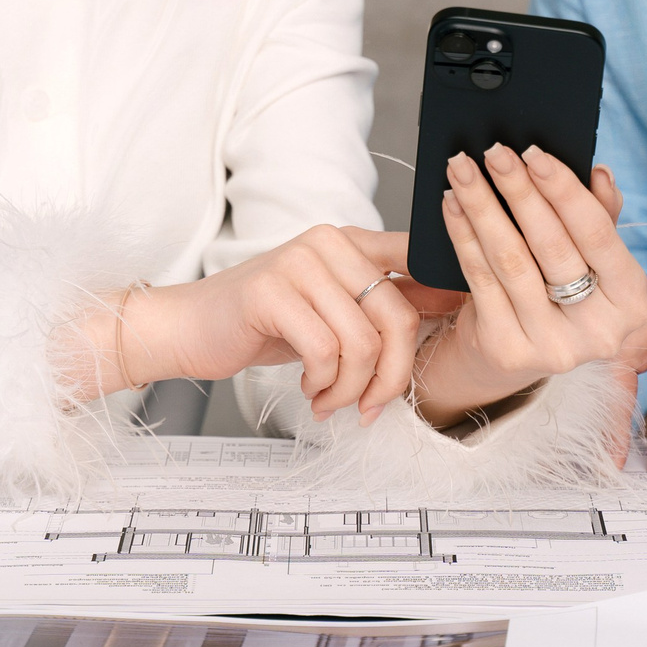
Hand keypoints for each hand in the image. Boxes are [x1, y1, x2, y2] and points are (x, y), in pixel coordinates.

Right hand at [106, 226, 422, 424]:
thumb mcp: (332, 309)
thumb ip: (382, 304)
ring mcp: (298, 263)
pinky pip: (325, 351)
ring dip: (352, 388)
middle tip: (371, 406)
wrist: (190, 328)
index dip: (447, 293)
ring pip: (363, 341)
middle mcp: (328, 243)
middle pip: (398, 315)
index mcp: (349, 241)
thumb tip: (451, 302)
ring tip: (330, 399)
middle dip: (393, 375)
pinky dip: (323, 384)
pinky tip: (308, 388)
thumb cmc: (263, 323)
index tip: (457, 326)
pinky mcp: (271, 292)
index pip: (417, 261)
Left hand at [411, 144, 646, 428]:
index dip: (565, 191)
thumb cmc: (561, 294)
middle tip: (495, 152)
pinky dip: (464, 235)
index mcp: (631, 303)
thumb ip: (600, 217)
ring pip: (511, 261)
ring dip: (482, 207)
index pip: (599, 235)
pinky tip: (453, 205)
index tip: (535, 153)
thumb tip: (599, 174)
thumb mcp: (592, 260)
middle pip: (552, 246)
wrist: (519, 352)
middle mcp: (598, 331)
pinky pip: (480, 280)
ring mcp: (551, 347)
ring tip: (463, 170)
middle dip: (519, 192)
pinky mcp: (507, 350)